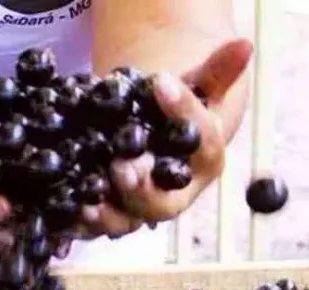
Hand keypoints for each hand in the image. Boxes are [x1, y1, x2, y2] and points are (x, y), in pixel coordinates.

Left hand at [77, 38, 253, 239]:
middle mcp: (176, 193)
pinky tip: (65, 217)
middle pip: (165, 202)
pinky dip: (79, 225)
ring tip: (89, 204)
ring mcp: (142, 208)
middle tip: (121, 167)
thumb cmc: (174, 111)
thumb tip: (243, 45)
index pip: (203, 141)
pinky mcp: (112, 214)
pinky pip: (96, 226)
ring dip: (108, 216)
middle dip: (142, 189)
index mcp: (204, 162)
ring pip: (129, 221)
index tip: (160, 80)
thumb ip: (215, 72)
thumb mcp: (195, 89)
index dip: (184, 111)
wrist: (153, 132)